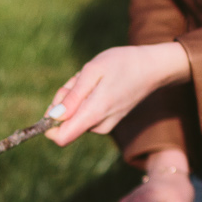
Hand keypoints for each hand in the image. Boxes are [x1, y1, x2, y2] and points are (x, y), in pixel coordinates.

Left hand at [44, 43, 191, 146]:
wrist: (152, 68)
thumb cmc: (122, 64)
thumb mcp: (92, 71)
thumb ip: (72, 96)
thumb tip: (53, 116)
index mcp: (94, 114)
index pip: (61, 138)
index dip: (48, 125)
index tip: (53, 105)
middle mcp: (99, 125)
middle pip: (64, 123)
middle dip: (63, 101)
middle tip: (77, 80)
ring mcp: (104, 125)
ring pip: (74, 116)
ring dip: (74, 96)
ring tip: (91, 79)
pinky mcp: (108, 121)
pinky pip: (85, 113)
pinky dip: (84, 98)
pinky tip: (98, 84)